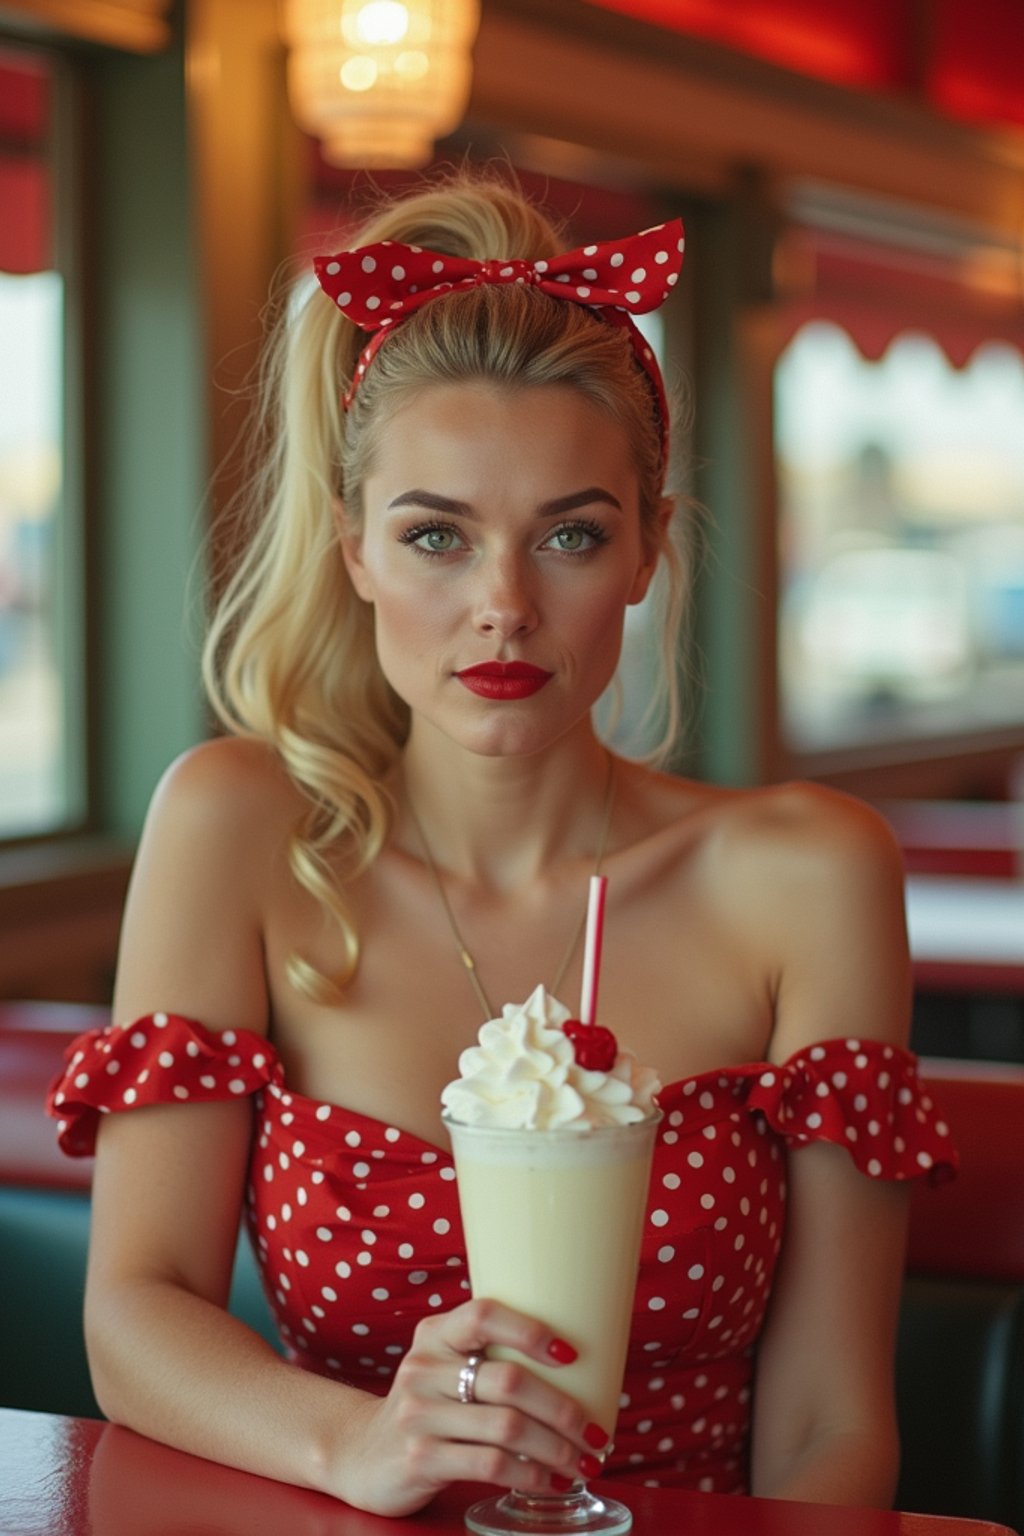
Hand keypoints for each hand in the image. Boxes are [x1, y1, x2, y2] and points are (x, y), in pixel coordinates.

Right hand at [324, 1297, 608, 1516]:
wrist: (361, 1454)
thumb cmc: (428, 1407)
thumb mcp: (445, 1368)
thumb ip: (489, 1358)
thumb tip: (578, 1366)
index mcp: (435, 1333)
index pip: (484, 1314)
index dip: (531, 1330)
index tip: (572, 1355)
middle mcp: (424, 1367)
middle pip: (508, 1380)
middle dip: (564, 1410)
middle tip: (597, 1433)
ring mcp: (418, 1413)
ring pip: (506, 1426)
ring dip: (557, 1448)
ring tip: (584, 1463)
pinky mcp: (420, 1457)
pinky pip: (489, 1464)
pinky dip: (531, 1474)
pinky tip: (552, 1480)